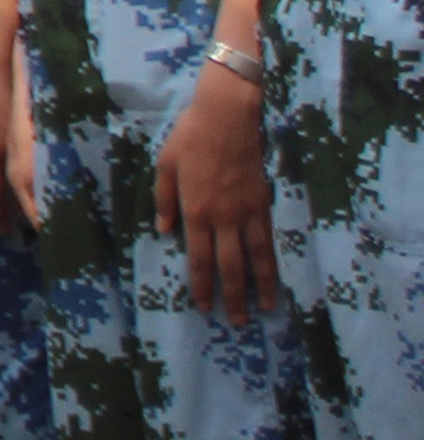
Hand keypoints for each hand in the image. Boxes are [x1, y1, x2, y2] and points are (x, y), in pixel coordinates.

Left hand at [158, 58, 278, 325]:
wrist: (228, 117)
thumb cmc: (190, 138)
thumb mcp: (165, 166)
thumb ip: (164, 201)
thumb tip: (164, 233)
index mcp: (195, 210)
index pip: (199, 258)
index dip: (202, 285)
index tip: (203, 306)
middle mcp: (223, 217)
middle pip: (230, 266)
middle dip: (233, 296)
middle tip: (237, 322)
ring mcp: (247, 212)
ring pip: (256, 258)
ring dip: (261, 286)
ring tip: (265, 309)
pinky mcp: (264, 204)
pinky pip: (269, 240)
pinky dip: (273, 262)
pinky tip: (275, 276)